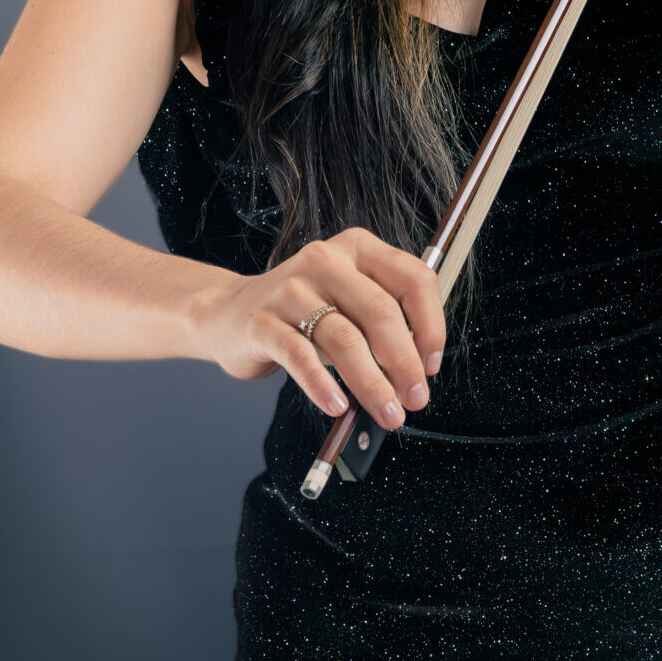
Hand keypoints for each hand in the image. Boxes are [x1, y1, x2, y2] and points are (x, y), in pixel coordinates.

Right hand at [192, 226, 444, 427]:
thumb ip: (382, 321)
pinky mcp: (263, 321)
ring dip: (372, 383)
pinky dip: (322, 385)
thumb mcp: (348, 300)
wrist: (229, 313)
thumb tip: (418, 369)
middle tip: (415, 398)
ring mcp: (291, 289)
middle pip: (381, 313)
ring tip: (387, 411)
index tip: (432, 364)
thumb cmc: (302, 311)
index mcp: (358, 248)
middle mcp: (326, 260)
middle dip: (405, 363)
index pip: (412, 279)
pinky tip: (338, 406)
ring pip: (344, 338)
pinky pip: (300, 356)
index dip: (431, 325)